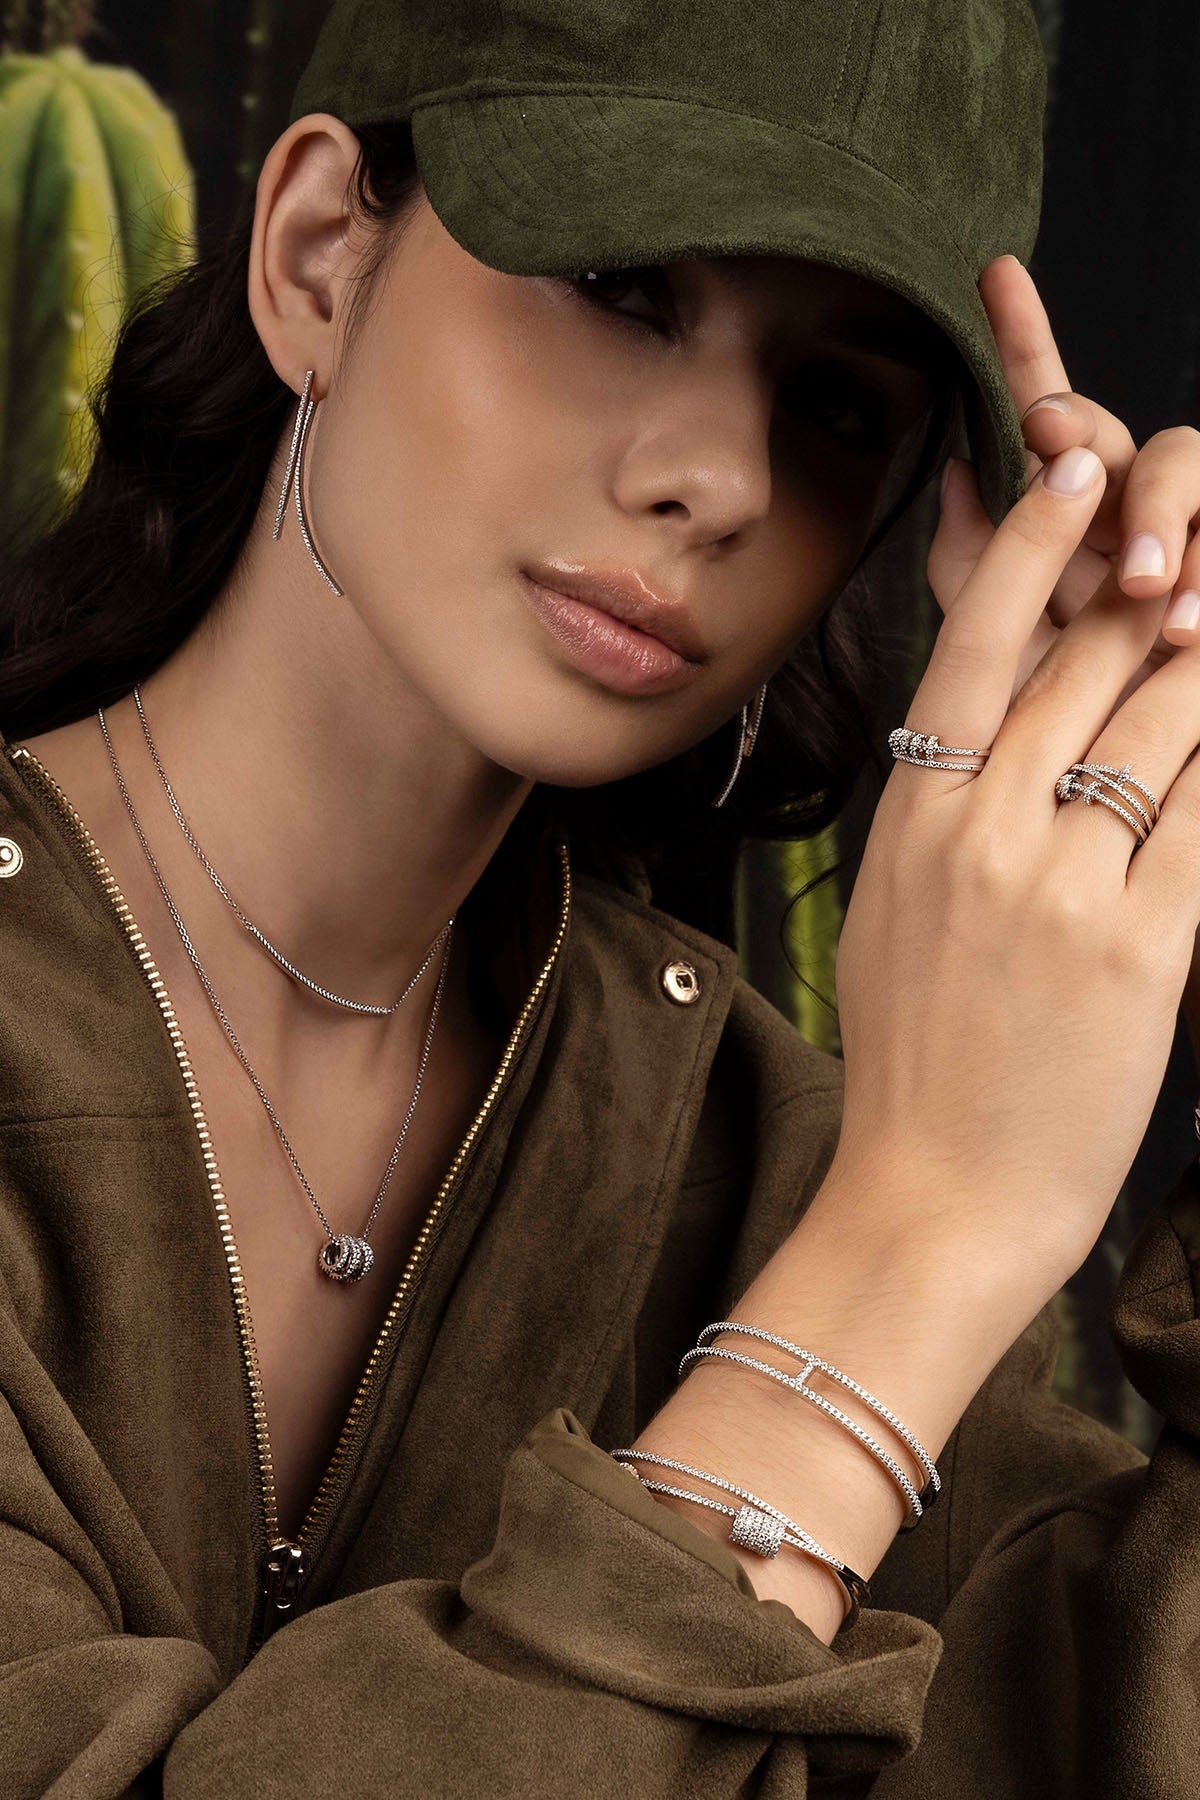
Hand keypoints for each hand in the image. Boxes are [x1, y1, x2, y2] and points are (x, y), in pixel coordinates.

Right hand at [928, 254, 1199, 1068]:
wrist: (934, 1196)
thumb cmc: (914, 1062)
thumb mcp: (899, 913)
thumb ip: (945, 813)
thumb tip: (1001, 730)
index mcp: (913, 817)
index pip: (974, 647)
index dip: (1033, 547)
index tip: (1075, 468)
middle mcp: (980, 833)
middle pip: (1089, 664)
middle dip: (1160, 584)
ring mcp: (1059, 886)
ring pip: (1165, 723)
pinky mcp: (1138, 947)